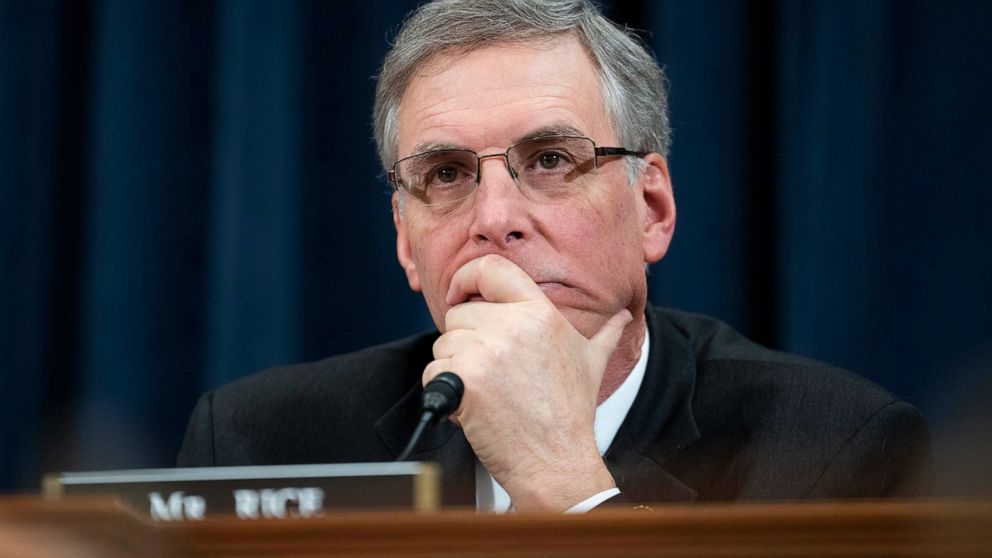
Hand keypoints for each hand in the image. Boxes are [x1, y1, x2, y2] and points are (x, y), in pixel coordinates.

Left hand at [423, 254, 631, 510]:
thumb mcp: (592, 363)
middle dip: (465, 341)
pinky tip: (474, 406)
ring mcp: (487, 350)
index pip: (490, 267)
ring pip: (444, 343)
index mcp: (540, 312)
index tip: (458, 295)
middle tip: (493, 372)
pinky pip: (433, 371)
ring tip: (489, 391)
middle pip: (459, 314)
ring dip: (454, 367)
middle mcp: (512, 324)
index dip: (465, 277)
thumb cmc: (570, 414)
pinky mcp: (465, 378)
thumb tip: (624, 318)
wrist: (557, 462)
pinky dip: (444, 391)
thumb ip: (606, 334)